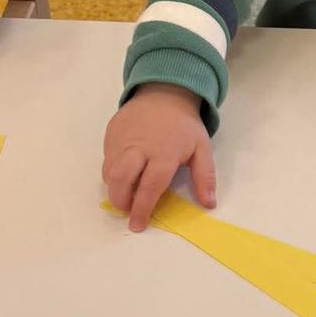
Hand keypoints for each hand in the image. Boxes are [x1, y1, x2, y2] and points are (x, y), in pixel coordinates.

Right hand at [102, 84, 215, 230]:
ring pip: (109, 171)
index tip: (139, 224)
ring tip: (125, 197)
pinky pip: (106, 159)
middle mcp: (139, 148)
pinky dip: (111, 173)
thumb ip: (205, 177)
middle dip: (121, 201)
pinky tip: (122, 177)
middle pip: (121, 180)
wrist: (163, 92)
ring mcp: (122, 140)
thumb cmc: (184, 126)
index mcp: (164, 153)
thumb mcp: (202, 148)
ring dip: (114, 189)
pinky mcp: (111, 135)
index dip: (143, 208)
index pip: (150, 186)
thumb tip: (209, 204)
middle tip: (127, 211)